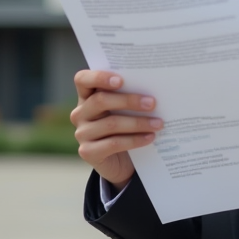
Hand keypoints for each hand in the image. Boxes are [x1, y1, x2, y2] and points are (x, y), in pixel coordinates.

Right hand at [70, 70, 160, 189]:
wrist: (121, 161)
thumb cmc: (125, 127)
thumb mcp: (124, 110)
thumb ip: (129, 95)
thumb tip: (153, 88)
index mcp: (86, 96)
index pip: (82, 79)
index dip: (99, 77)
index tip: (121, 80)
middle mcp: (80, 113)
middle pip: (101, 100)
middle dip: (129, 101)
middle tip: (152, 103)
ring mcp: (82, 133)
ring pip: (111, 123)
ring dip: (138, 123)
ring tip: (158, 123)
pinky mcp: (87, 152)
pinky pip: (114, 143)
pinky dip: (135, 140)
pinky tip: (150, 137)